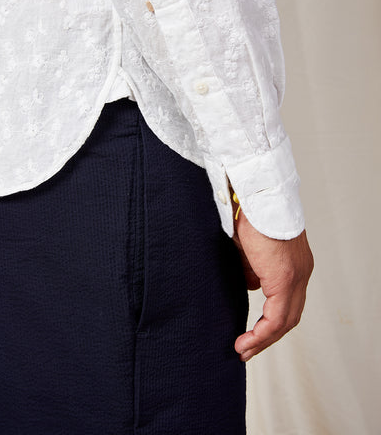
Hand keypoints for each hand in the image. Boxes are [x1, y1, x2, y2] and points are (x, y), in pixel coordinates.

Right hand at [230, 191, 313, 361]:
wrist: (256, 195)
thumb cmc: (250, 212)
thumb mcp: (248, 247)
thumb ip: (251, 267)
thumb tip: (248, 282)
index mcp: (294, 264)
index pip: (288, 301)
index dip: (270, 321)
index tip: (253, 334)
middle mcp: (301, 272)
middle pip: (290, 316)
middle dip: (267, 336)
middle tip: (247, 349)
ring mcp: (296, 276)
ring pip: (285, 320)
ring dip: (264, 339)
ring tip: (244, 349)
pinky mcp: (285, 278)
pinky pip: (276, 317)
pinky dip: (262, 333)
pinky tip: (246, 341)